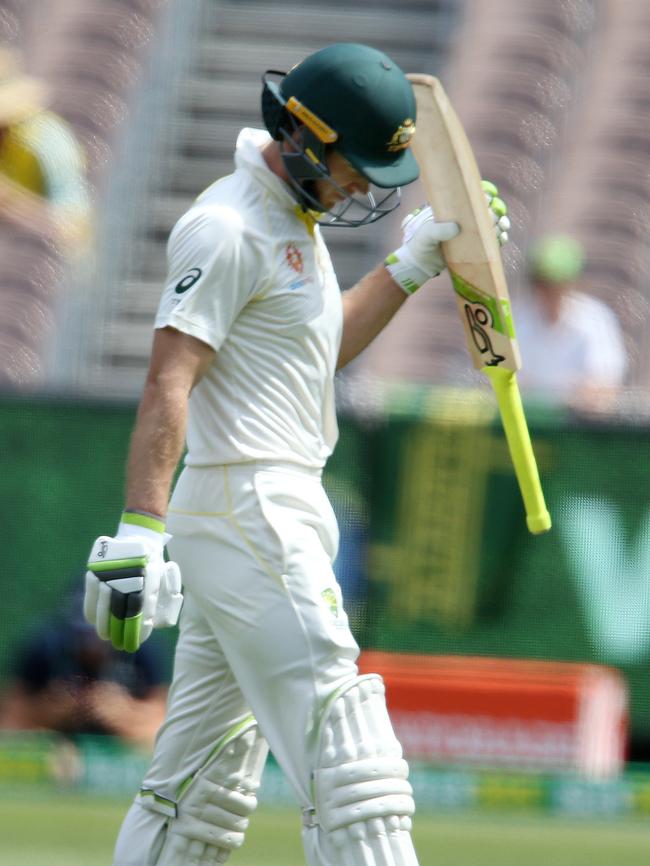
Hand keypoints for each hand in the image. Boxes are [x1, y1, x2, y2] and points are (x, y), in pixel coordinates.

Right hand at [84, 513, 182, 652]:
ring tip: (107, 637)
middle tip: (120, 645)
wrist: (139, 535)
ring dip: (104, 625)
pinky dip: (92, 612)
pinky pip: (90, 597)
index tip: (135, 644)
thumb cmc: (153, 563)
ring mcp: (111, 573)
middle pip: (120, 612)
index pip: (140, 612)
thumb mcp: (164, 580)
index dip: (137, 631)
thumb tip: (153, 624)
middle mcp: (128, 576)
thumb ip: (161, 601)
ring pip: (104, 607)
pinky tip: (94, 622)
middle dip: (120, 633)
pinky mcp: (97, 570)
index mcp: (149, 579)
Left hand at [385, 180, 510, 294]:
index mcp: (453, 210)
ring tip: (503, 228)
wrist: (419, 264)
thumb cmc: (420, 244)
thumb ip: (438, 230)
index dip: (483, 197)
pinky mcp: (473, 247)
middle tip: (498, 218)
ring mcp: (470, 233)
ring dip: (501, 225)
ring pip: (491, 225)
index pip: (472, 198)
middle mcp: (464, 219)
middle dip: (496, 212)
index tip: (488, 200)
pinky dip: (498, 240)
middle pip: (487, 211)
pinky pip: (490, 242)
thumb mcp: (426, 235)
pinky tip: (501, 239)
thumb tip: (456, 227)